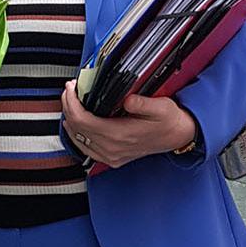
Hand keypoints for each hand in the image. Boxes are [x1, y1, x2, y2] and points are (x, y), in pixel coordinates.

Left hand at [60, 81, 195, 169]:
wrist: (177, 136)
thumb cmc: (169, 120)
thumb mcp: (161, 106)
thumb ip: (142, 103)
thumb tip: (126, 99)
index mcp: (120, 134)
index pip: (83, 120)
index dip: (72, 102)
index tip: (71, 88)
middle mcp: (112, 148)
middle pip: (76, 128)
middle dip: (68, 106)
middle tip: (69, 90)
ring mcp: (111, 156)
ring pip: (77, 139)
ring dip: (70, 119)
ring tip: (70, 102)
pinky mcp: (112, 158)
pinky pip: (85, 149)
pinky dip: (76, 134)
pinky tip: (75, 124)